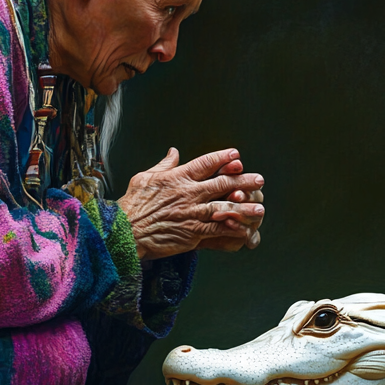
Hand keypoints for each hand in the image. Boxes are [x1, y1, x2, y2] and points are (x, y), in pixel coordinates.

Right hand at [116, 148, 264, 259]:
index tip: (237, 155)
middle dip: (243, 180)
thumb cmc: (132, 206)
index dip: (223, 158)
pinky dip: (233, 230)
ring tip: (259, 207)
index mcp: (177, 177)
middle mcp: (188, 193)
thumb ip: (163, 165)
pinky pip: (218, 229)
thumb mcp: (144, 178)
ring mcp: (192, 213)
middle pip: (222, 183)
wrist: (125, 231)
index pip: (206, 163)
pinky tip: (245, 230)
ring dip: (245, 207)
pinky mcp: (193, 232)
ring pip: (225, 207)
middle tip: (258, 179)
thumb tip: (174, 152)